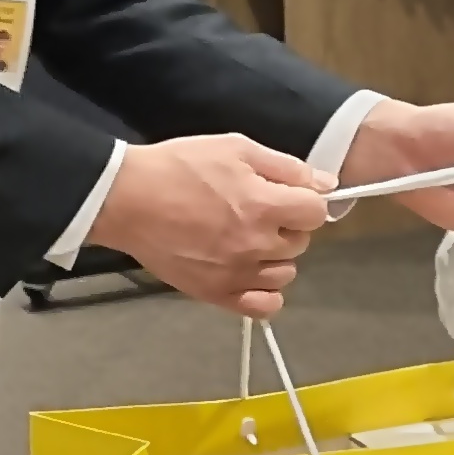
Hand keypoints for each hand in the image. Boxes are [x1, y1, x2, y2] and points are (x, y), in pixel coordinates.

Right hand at [87, 134, 328, 314]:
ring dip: (276, 256)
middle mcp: (256, 245)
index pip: (316, 212)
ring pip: (285, 273)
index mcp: (264, 205)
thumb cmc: (179, 167)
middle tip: (258, 210)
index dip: (305, 199)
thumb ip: (286, 167)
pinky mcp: (216, 294)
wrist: (128, 199)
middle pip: (301, 241)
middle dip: (288, 224)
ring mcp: (237, 274)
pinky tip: (250, 273)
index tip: (286, 194)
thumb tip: (326, 183)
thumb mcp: (236, 148)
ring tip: (248, 239)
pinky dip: (265, 293)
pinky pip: (263, 306)